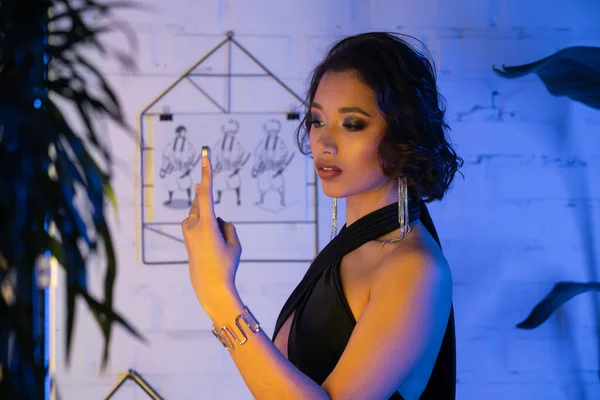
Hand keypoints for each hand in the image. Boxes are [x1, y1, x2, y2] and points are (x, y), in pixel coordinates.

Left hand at [181, 155, 241, 311]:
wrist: (209, 286)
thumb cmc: (226, 265)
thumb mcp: (235, 243)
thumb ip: (227, 225)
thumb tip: (216, 219)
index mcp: (207, 225)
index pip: (205, 193)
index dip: (207, 174)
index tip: (205, 157)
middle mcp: (193, 226)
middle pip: (206, 205)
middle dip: (214, 213)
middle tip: (219, 237)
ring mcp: (187, 231)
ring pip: (202, 214)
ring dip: (211, 222)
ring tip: (215, 246)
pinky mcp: (186, 236)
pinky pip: (199, 222)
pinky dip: (207, 228)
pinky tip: (210, 245)